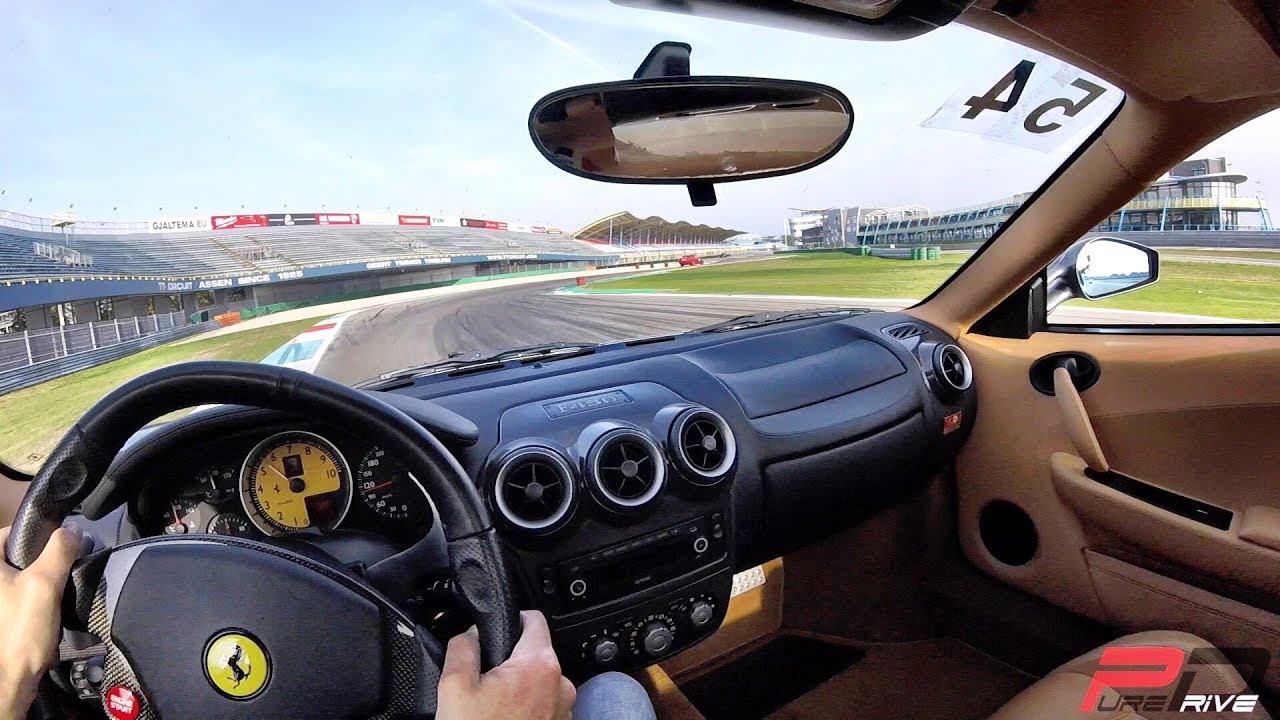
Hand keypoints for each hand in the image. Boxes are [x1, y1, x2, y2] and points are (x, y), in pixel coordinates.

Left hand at [0, 525, 80, 719]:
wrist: (9, 679)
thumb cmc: (21, 629)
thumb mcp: (45, 583)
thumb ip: (60, 550)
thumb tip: (72, 530)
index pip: (8, 533)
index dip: (37, 534)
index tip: (61, 546)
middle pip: (16, 555)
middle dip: (42, 559)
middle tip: (64, 569)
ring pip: (19, 576)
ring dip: (41, 579)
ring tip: (59, 589)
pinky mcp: (2, 618)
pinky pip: (19, 596)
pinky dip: (34, 597)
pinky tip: (49, 608)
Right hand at [437, 610, 575, 719]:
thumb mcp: (455, 686)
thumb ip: (462, 647)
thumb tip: (469, 632)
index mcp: (539, 664)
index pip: (534, 619)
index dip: (513, 619)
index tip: (498, 627)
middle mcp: (560, 684)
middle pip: (535, 653)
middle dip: (511, 660)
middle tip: (485, 679)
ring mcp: (563, 709)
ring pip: (539, 681)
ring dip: (519, 686)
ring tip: (492, 705)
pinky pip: (544, 705)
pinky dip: (526, 707)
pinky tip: (504, 719)